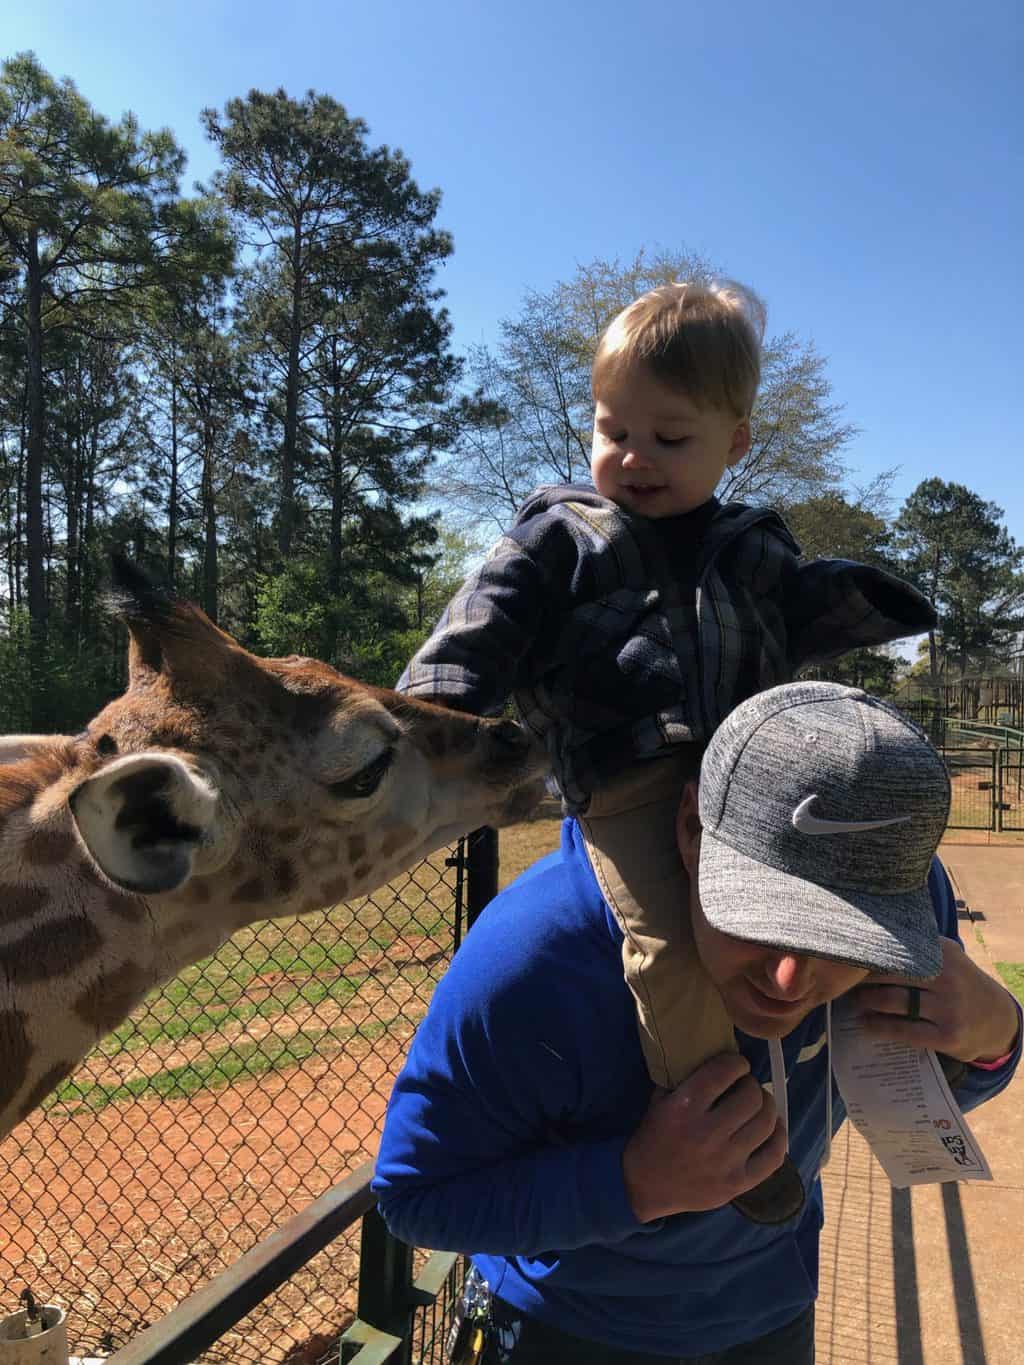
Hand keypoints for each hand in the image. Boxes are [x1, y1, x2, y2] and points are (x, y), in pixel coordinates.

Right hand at [621, 1053, 786, 1222]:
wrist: (645, 1186)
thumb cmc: (653, 1137)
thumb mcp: (660, 1100)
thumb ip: (684, 1078)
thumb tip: (715, 1056)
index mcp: (685, 1107)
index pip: (724, 1072)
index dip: (737, 1063)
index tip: (737, 1065)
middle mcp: (707, 1133)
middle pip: (751, 1097)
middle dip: (752, 1085)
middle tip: (746, 1087)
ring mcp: (726, 1161)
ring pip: (767, 1123)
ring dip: (767, 1106)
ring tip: (759, 1104)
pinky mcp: (739, 1183)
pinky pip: (774, 1156)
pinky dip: (779, 1136)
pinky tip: (773, 1127)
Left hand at [851, 937, 1020, 1064]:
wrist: (996, 1019)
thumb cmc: (958, 983)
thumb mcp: (946, 957)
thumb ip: (916, 945)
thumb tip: (867, 933)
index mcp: (944, 952)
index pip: (896, 949)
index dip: (868, 954)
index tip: (845, 955)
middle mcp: (948, 977)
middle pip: (890, 974)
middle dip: (862, 979)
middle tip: (844, 980)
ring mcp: (949, 1008)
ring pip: (893, 1002)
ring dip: (866, 1002)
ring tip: (853, 1001)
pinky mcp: (948, 1036)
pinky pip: (904, 1031)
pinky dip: (879, 1027)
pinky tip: (865, 1024)